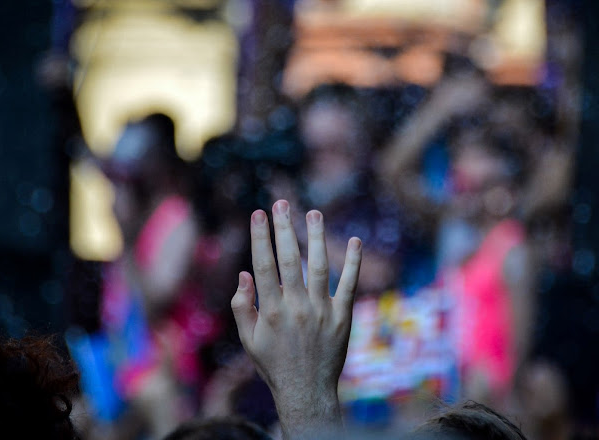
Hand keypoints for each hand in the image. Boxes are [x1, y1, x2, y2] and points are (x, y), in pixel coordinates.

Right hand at [231, 199, 361, 438]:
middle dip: (284, 228)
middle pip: (290, 259)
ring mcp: (322, 311)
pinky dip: (353, 263)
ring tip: (313, 213)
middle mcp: (296, 307)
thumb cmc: (273, 363)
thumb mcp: (248, 339)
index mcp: (270, 311)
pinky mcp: (342, 317)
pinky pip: (349, 285)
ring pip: (320, 266)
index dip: (260, 237)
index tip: (258, 213)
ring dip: (317, 237)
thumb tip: (244, 274)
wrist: (306, 390)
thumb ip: (242, 306)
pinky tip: (355, 241)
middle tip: (282, 202)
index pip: (263, 265)